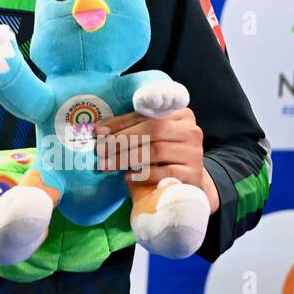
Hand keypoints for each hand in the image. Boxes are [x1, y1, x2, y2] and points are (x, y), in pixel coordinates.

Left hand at [93, 107, 219, 213]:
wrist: (187, 180)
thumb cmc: (162, 154)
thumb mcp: (151, 136)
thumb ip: (132, 128)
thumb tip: (100, 131)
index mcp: (179, 113)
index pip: (146, 114)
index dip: (120, 122)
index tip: (99, 132)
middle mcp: (191, 130)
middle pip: (152, 129)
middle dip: (122, 140)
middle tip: (101, 151)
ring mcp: (195, 152)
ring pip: (157, 150)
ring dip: (127, 157)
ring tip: (109, 165)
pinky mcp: (194, 173)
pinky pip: (165, 172)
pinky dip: (143, 174)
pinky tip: (128, 177)